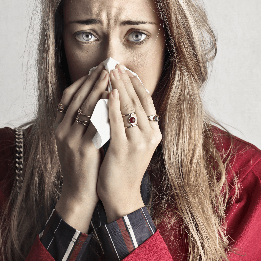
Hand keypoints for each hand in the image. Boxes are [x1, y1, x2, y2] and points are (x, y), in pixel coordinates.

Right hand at [53, 63, 108, 210]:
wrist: (79, 194)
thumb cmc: (82, 167)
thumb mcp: (76, 142)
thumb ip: (82, 124)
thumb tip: (96, 102)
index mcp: (59, 128)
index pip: (68, 97)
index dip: (81, 82)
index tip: (94, 69)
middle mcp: (61, 131)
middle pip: (76, 98)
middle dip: (91, 80)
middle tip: (104, 65)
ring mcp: (70, 140)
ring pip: (84, 108)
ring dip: (97, 89)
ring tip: (109, 75)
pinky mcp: (83, 149)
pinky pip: (94, 124)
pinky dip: (103, 110)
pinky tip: (113, 100)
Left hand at [97, 64, 161, 222]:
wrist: (122, 196)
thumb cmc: (124, 168)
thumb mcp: (133, 143)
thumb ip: (131, 124)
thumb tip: (121, 100)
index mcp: (154, 132)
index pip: (146, 101)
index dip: (135, 83)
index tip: (125, 69)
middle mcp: (150, 135)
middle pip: (138, 100)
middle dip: (125, 80)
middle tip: (115, 64)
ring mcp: (139, 142)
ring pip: (129, 108)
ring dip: (119, 87)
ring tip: (110, 72)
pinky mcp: (124, 149)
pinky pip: (118, 122)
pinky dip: (113, 106)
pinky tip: (107, 94)